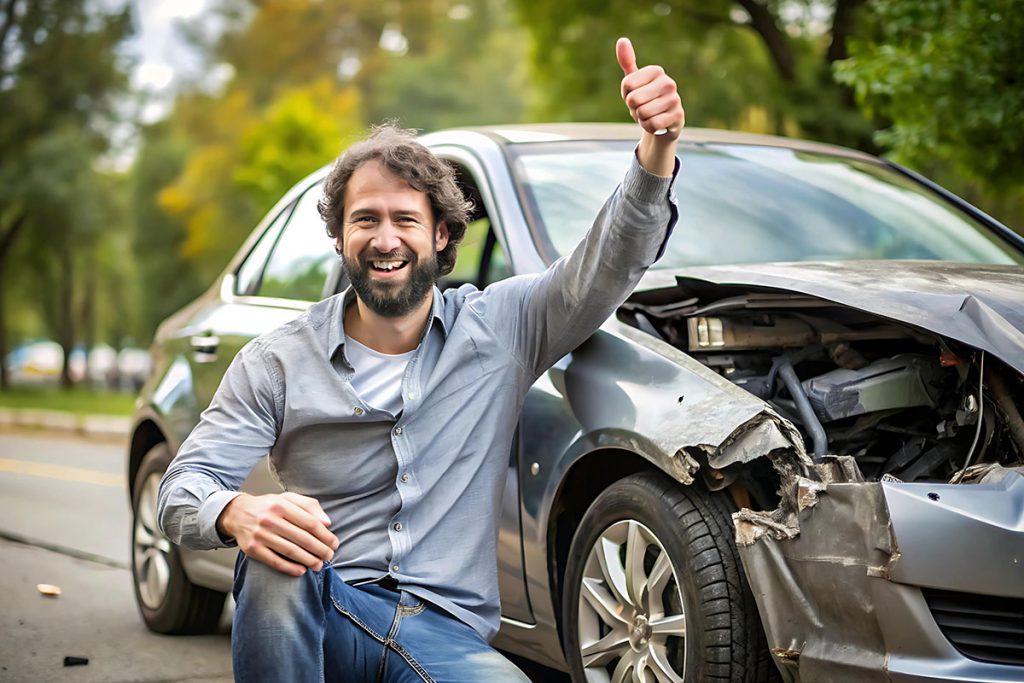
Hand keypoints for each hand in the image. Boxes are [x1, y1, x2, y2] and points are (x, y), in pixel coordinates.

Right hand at [218, 492, 338, 576]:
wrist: (236, 513)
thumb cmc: (268, 507)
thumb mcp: (287, 498)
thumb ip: (309, 506)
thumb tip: (327, 522)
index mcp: (281, 505)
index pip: (310, 522)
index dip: (325, 535)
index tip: (334, 543)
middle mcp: (270, 519)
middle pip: (302, 538)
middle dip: (320, 549)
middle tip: (329, 556)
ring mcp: (260, 535)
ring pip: (290, 551)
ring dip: (308, 560)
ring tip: (319, 565)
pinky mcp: (252, 549)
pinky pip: (275, 561)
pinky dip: (290, 568)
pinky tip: (301, 571)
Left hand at [617, 37, 683, 139]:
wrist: (663, 121)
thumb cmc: (645, 98)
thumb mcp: (634, 81)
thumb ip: (627, 61)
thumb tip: (622, 40)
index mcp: (656, 71)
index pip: (627, 84)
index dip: (626, 94)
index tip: (635, 93)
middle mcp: (668, 82)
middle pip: (633, 100)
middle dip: (633, 108)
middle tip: (642, 106)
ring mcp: (675, 99)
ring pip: (642, 113)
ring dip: (641, 118)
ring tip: (650, 114)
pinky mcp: (678, 116)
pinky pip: (652, 125)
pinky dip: (649, 127)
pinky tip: (657, 123)